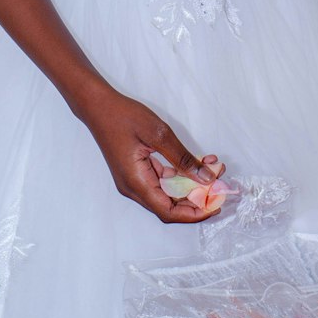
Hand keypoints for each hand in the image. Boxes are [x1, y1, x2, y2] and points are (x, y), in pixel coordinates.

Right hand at [82, 90, 224, 224]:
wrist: (98, 105)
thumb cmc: (123, 116)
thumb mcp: (158, 134)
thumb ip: (182, 157)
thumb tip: (205, 177)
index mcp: (136, 183)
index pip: (170, 211)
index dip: (195, 212)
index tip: (216, 203)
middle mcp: (134, 188)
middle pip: (170, 205)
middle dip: (198, 196)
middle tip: (220, 182)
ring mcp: (134, 180)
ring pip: (168, 192)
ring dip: (191, 183)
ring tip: (213, 167)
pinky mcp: (136, 171)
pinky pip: (162, 180)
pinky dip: (180, 174)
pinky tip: (196, 161)